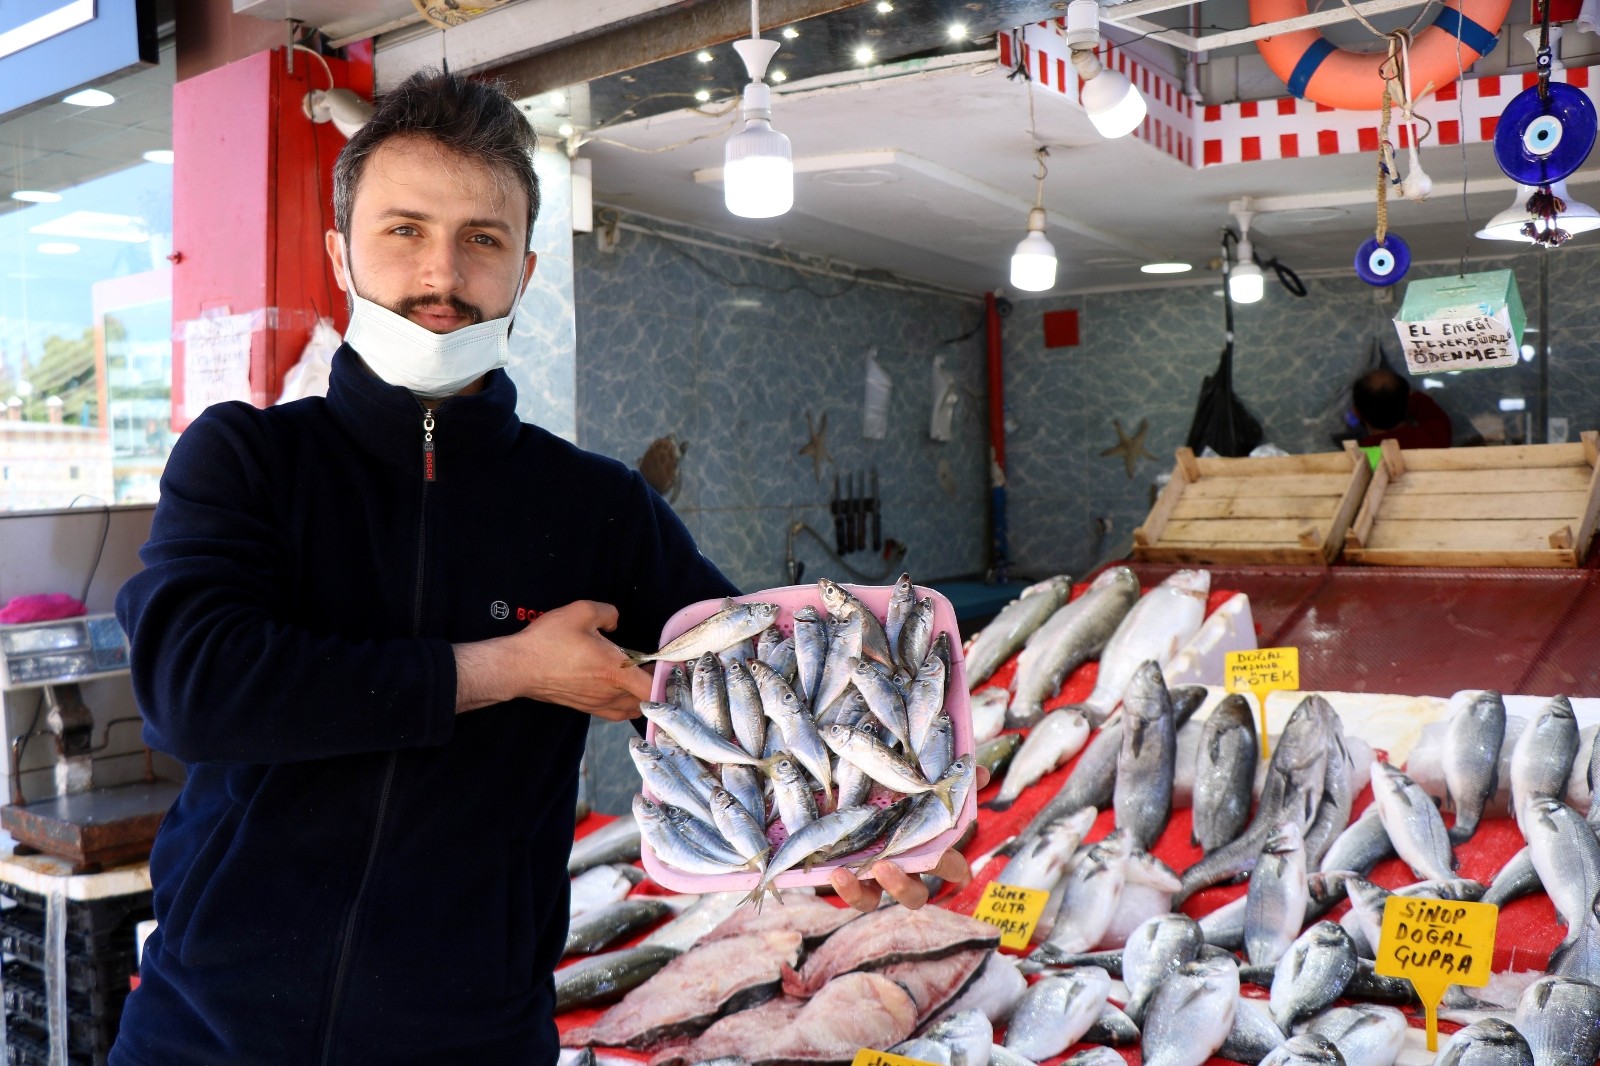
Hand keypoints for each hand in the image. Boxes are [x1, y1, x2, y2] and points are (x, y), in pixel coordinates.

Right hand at [454, 600, 652, 718]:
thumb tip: (615, 621)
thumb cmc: (548, 641)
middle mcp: (609, 693)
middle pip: (647, 700)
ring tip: (639, 677)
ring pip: (632, 708)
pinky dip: (625, 703)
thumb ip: (608, 613)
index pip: (654, 688)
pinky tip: (620, 688)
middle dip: (656, 685)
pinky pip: (615, 711)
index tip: (671, 666)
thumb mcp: (580, 612)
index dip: (667, 679)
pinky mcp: (585, 708)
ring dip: (641, 696)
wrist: (517, 667)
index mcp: (615, 672)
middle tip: (654, 666)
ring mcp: (596, 704)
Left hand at [827, 765, 991, 910]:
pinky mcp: (850, 877)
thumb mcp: (920, 783)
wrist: (850, 796)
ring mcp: (874, 876)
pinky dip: (846, 888)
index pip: (951, 870)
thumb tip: (981, 772)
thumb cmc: (897, 795)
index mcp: (926, 851)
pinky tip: (837, 872)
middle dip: (904, 886)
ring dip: (864, 892)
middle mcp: (903, 870)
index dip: (953, 870)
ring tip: (856, 872)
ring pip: (876, 900)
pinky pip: (852, 892)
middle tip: (888, 867)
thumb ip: (951, 779)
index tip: (946, 862)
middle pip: (915, 894)